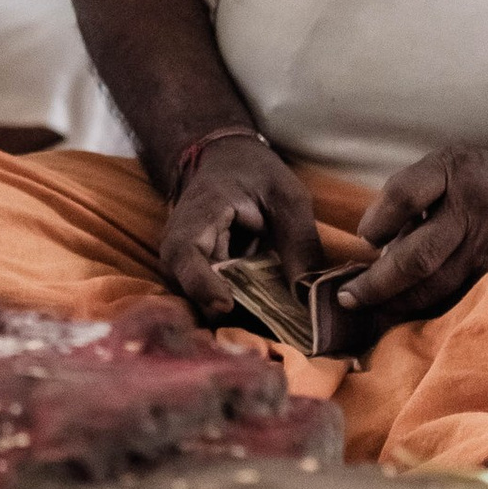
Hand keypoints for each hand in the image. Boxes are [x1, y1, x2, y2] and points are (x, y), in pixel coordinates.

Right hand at [157, 131, 325, 330]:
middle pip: (188, 287)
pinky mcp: (196, 273)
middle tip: (267, 328)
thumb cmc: (256, 173)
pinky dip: (235, 311)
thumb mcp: (288, 198)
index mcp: (198, 214)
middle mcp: (180, 242)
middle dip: (224, 312)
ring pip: (197, 300)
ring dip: (232, 316)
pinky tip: (264, 318)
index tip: (226, 305)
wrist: (226, 160)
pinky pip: (208, 299)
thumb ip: (299, 242)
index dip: (201, 283)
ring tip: (270, 326)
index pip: (185, 253)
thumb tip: (307, 296)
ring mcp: (184, 261)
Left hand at [334, 146, 487, 334]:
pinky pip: (460, 301)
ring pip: (436, 288)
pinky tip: (408, 318)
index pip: (404, 195)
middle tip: (348, 299)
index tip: (366, 239)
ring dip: (397, 305)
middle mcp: (474, 209)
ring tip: (369, 312)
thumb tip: (373, 247)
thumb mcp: (452, 166)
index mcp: (455, 172)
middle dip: (376, 284)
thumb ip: (413, 196)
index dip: (377, 220)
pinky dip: (430, 312)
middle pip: (417, 256)